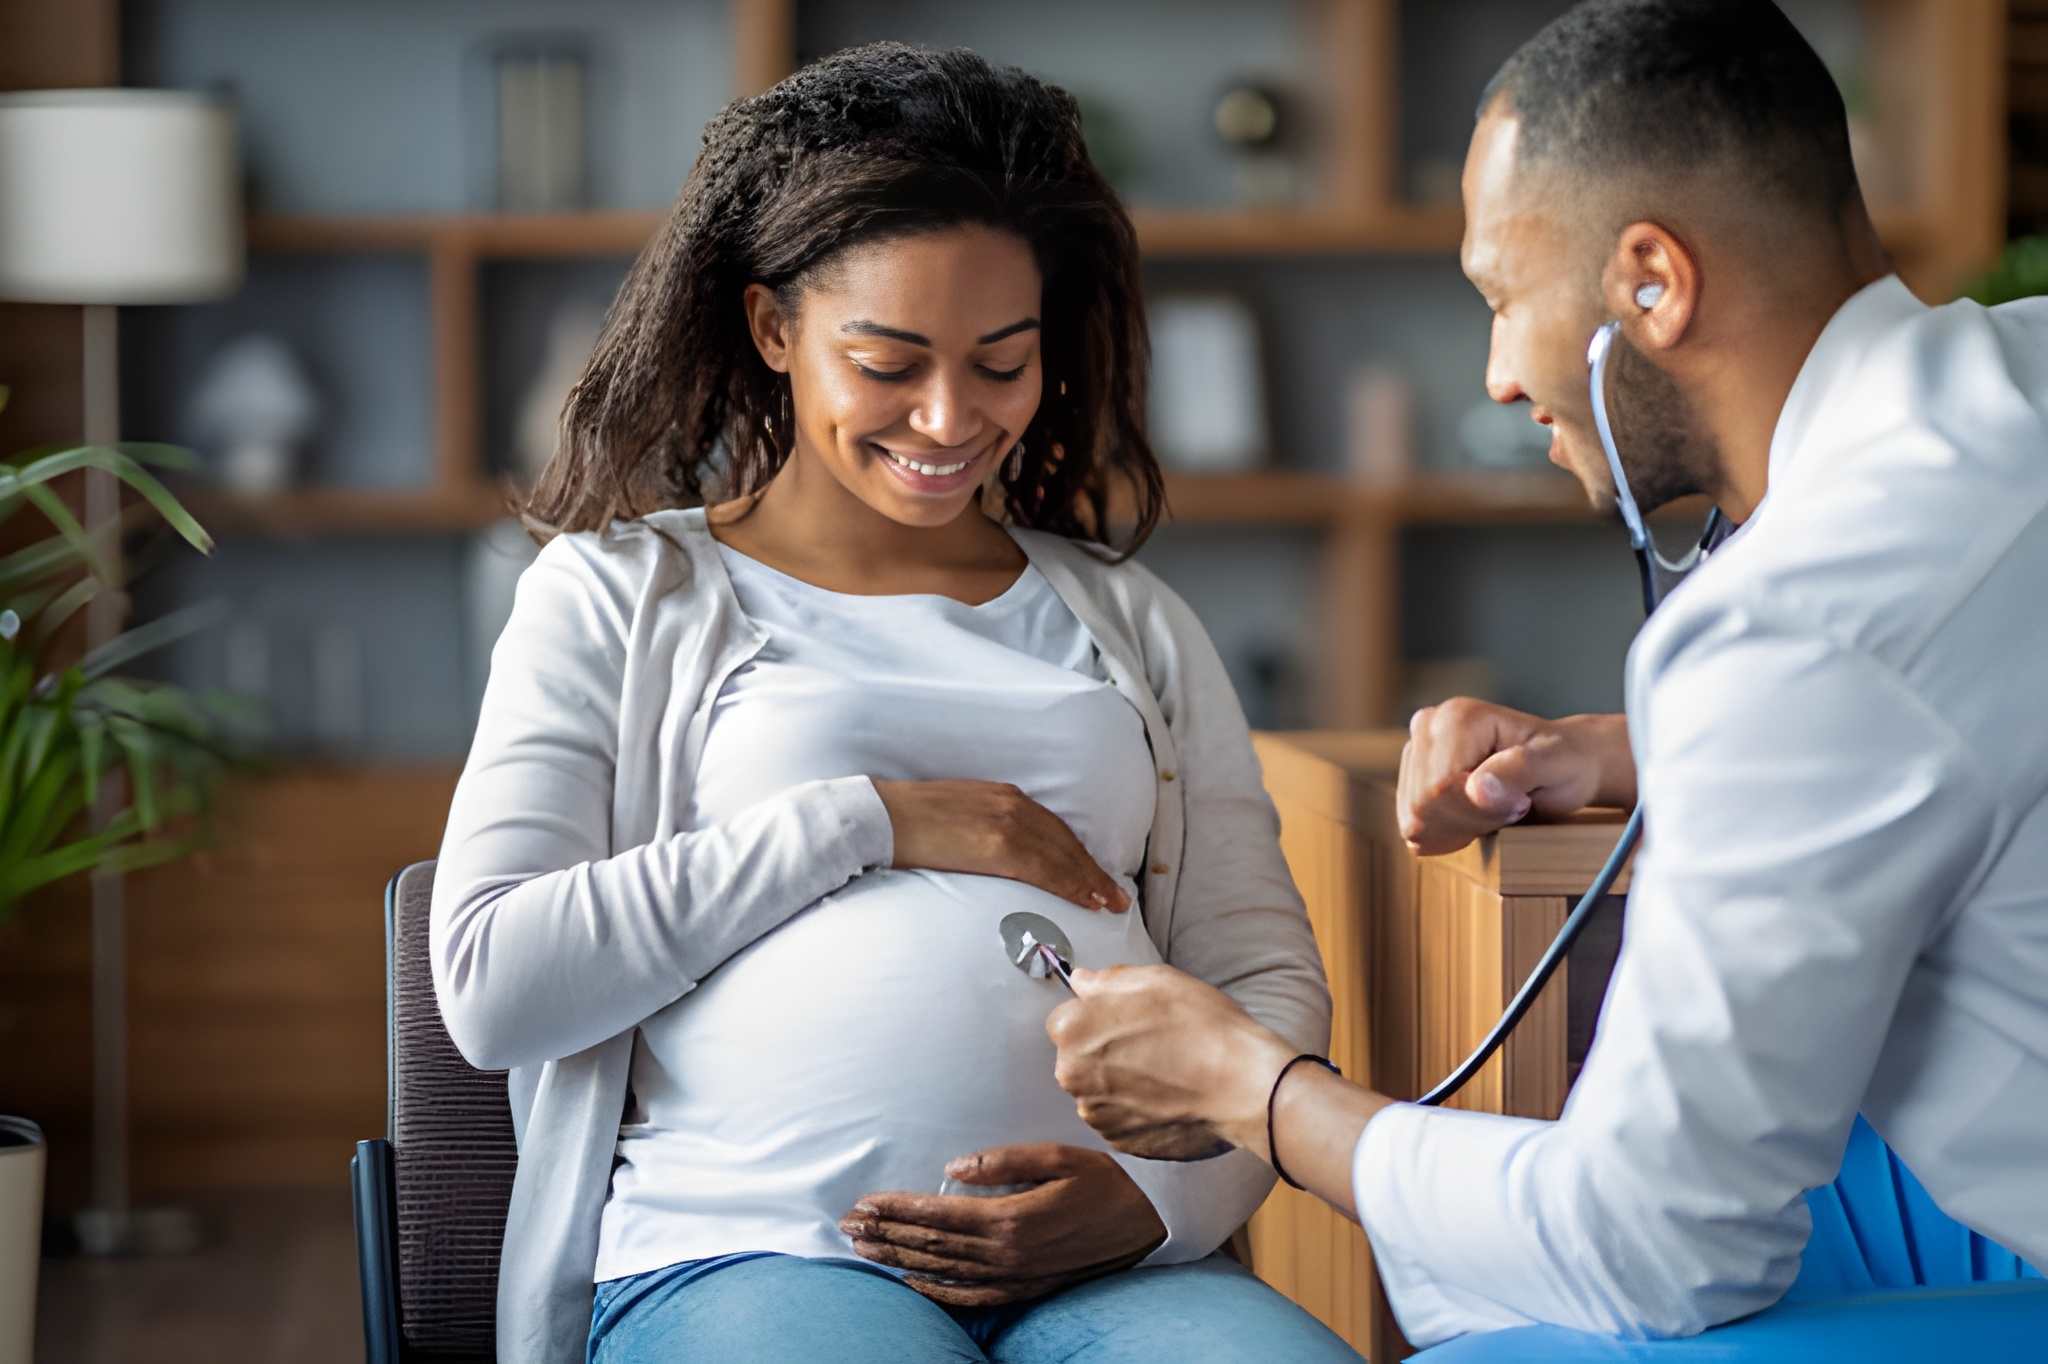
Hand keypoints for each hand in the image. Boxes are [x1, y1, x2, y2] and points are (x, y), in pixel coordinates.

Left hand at [840, 1143, 1164, 1307]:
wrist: (1150, 1223)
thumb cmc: (1106, 1180)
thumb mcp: (1059, 1156)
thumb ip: (1003, 1160)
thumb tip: (952, 1165)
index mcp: (1010, 1218)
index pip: (936, 1215)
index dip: (896, 1209)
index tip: (862, 1202)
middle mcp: (1006, 1253)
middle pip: (930, 1245)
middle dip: (884, 1234)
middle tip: (845, 1226)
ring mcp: (1015, 1276)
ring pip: (942, 1270)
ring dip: (899, 1259)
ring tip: (863, 1250)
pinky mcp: (1026, 1288)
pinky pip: (972, 1298)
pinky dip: (937, 1292)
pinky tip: (912, 1284)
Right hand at [871, 779, 1130, 911]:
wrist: (882, 815)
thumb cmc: (908, 820)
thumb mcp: (957, 815)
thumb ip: (983, 830)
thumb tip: (992, 856)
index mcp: (1002, 796)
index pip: (1052, 828)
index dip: (1077, 854)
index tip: (1095, 873)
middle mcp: (1012, 804)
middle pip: (1065, 842)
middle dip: (1092, 870)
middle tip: (1115, 896)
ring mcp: (1007, 823)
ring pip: (1062, 856)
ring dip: (1089, 880)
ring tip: (1108, 903)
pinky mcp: (997, 844)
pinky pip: (1045, 868)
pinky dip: (1071, 884)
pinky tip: (1086, 898)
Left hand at [1047, 965, 1294, 1161]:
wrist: (1240, 1085)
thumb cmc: (1200, 1027)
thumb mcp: (1153, 979)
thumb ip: (1106, 980)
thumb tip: (1083, 983)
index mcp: (1073, 1031)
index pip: (1066, 1019)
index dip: (1096, 1016)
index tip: (1124, 1018)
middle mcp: (1072, 1076)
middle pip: (1077, 1057)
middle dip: (1103, 1050)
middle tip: (1149, 1043)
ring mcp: (1095, 1114)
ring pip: (1097, 1089)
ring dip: (1118, 1081)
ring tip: (1163, 1071)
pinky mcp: (1119, 1141)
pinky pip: (1118, 1118)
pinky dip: (1135, 1108)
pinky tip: (1166, 1095)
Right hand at [1397, 700, 1633, 855]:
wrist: (1563, 763)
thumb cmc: (1564, 761)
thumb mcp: (1555, 765)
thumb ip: (1519, 772)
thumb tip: (1477, 789)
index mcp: (1458, 717)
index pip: (1440, 787)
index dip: (1477, 811)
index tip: (1518, 803)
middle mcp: (1428, 726)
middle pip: (1423, 804)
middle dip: (1468, 821)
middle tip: (1510, 810)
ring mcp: (1416, 750)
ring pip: (1414, 818)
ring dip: (1458, 829)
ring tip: (1493, 813)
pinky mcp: (1411, 776)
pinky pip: (1412, 825)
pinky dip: (1445, 834)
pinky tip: (1474, 822)